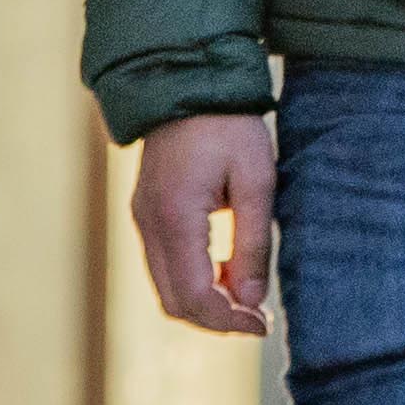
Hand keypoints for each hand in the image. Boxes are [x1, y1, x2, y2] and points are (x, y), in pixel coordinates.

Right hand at [130, 112, 280, 335]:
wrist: (187, 80)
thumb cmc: (229, 125)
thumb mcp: (256, 181)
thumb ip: (253, 243)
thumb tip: (250, 301)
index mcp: (175, 218)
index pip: (195, 296)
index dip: (228, 321)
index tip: (262, 324)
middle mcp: (149, 224)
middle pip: (174, 301)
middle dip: (215, 319)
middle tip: (256, 317)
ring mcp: (142, 218)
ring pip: (166, 287)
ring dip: (204, 301)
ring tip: (245, 294)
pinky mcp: (146, 212)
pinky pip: (163, 265)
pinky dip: (192, 280)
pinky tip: (225, 269)